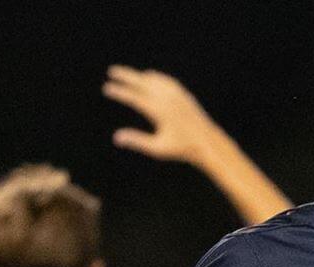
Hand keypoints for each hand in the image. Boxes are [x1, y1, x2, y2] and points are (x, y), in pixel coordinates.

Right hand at [104, 66, 222, 165]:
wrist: (206, 142)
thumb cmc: (180, 148)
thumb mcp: (157, 148)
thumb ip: (137, 140)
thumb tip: (116, 137)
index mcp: (159, 111)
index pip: (134, 97)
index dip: (119, 92)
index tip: (106, 88)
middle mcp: (167, 99)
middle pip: (142, 82)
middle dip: (125, 75)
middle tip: (111, 71)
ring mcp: (176, 94)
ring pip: (154, 79)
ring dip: (139, 76)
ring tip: (125, 76)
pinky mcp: (183, 94)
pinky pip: (165, 80)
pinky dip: (154, 77)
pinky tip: (148, 78)